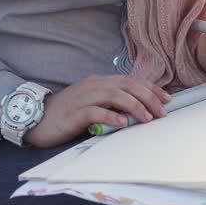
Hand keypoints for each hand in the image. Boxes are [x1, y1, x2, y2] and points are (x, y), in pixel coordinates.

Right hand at [24, 75, 171, 148]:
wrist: (38, 118)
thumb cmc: (68, 114)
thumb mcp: (93, 104)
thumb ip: (111, 104)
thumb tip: (138, 111)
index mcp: (100, 82)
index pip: (131, 80)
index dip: (150, 88)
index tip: (167, 99)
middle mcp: (94, 85)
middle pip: (127, 85)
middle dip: (148, 97)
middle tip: (163, 112)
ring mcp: (84, 98)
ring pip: (114, 95)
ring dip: (134, 106)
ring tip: (148, 118)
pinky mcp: (75, 113)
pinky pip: (95, 112)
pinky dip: (111, 116)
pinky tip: (122, 124)